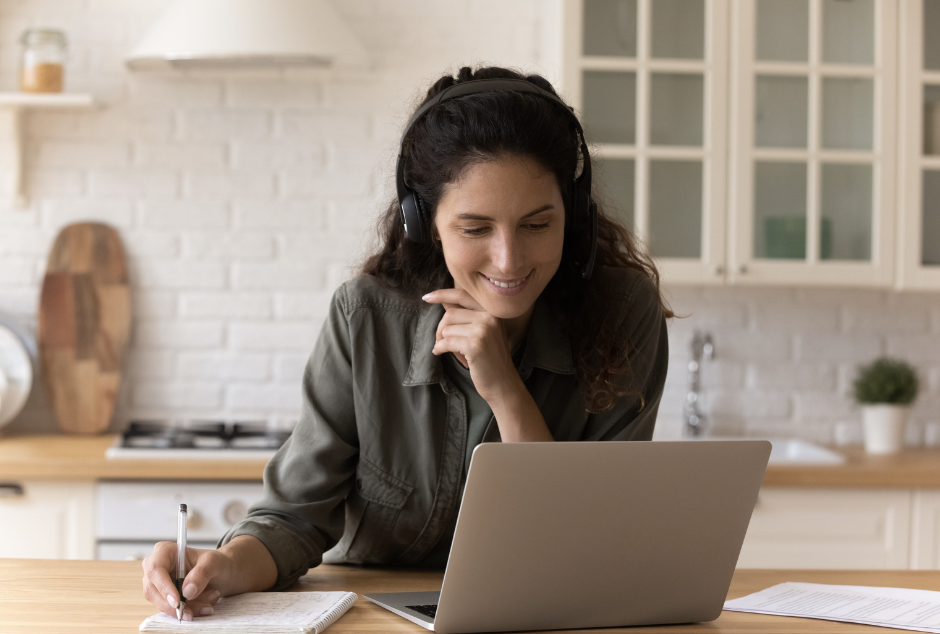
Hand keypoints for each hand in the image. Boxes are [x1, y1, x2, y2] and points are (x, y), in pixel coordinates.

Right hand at [141, 542, 228, 619]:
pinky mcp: (163, 597)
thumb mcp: (214, 562)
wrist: (222, 573)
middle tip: (196, 610)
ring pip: (162, 603)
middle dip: (177, 604)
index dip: (164, 587)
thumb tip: (187, 591)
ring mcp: (157, 584)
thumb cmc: (215, 563)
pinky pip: (169, 610)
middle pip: (154, 590)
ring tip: (207, 604)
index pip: (155, 569)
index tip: (177, 602)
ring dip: (186, 608)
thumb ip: (202, 573)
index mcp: (165, 551)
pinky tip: (203, 606)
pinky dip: (187, 611)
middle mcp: (156, 567)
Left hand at [423, 288, 522, 403]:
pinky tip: (440, 353)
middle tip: (441, 342)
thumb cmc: (490, 359)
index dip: (442, 294)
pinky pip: (446, 342)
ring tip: (452, 352)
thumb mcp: (483, 332)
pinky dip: (439, 348)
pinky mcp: (475, 345)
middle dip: (441, 329)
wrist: (503, 384)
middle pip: (451, 314)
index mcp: (493, 311)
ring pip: (447, 329)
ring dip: (443, 341)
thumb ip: (466, 316)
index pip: (463, 295)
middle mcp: (490, 317)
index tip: (426, 297)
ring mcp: (483, 330)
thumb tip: (444, 301)